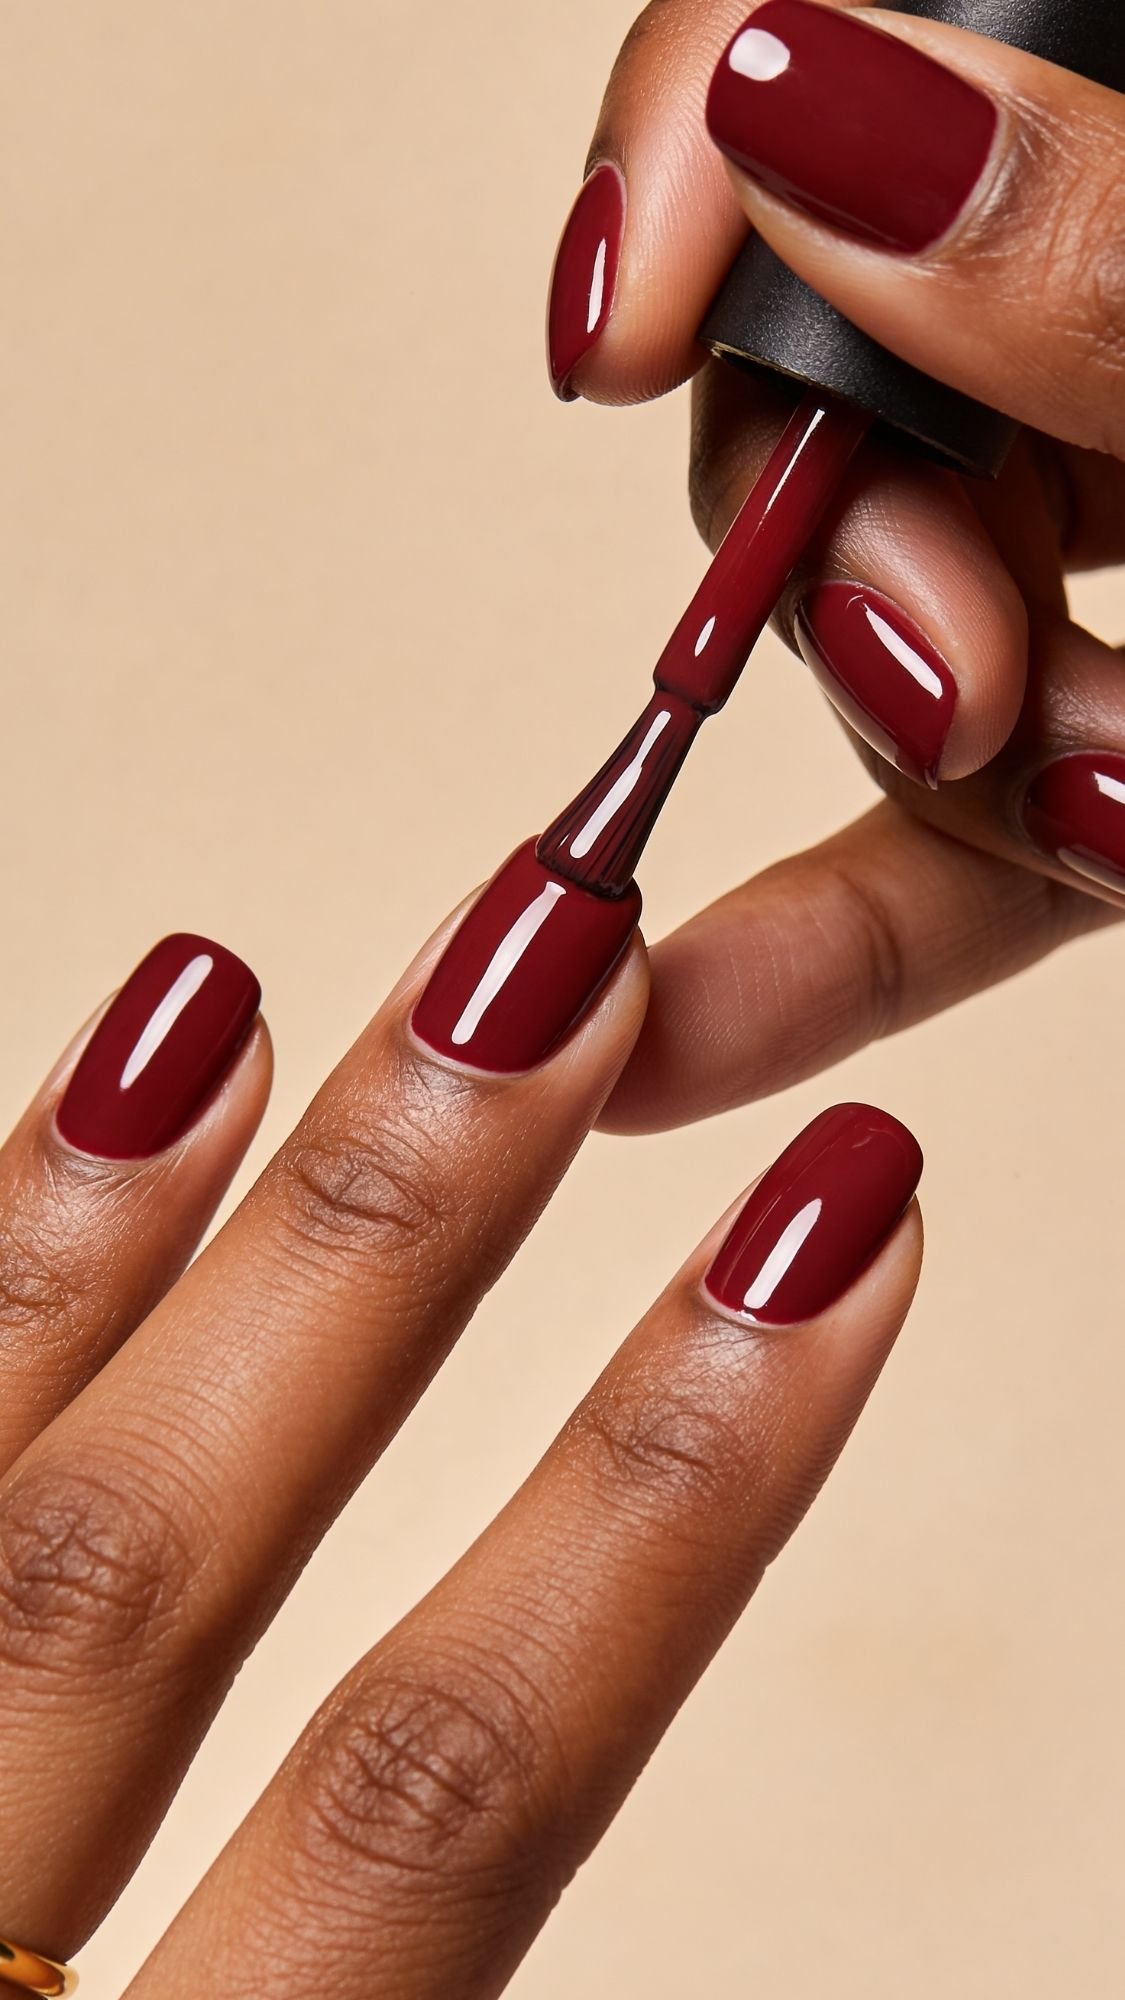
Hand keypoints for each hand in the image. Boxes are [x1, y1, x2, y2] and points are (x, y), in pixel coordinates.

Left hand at [0, 884, 920, 1994]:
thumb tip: (580, 1651)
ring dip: (76, 1244)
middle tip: (550, 975)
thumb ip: (404, 1922)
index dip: (657, 1503)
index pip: (449, 1785)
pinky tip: (47, 1162)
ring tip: (211, 999)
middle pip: (147, 1579)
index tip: (825, 1241)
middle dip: (371, 1250)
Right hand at [545, 0, 1124, 1132]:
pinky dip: (815, 954)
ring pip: (876, 648)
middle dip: (837, 537)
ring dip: (911, 756)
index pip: (847, 72)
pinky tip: (673, 1040)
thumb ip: (1106, 241)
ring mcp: (1081, 571)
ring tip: (1071, 800)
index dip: (699, 170)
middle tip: (944, 655)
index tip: (623, 314)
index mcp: (1118, 189)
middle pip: (824, 399)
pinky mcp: (1089, 776)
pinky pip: (931, 862)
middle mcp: (1081, 360)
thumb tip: (805, 100)